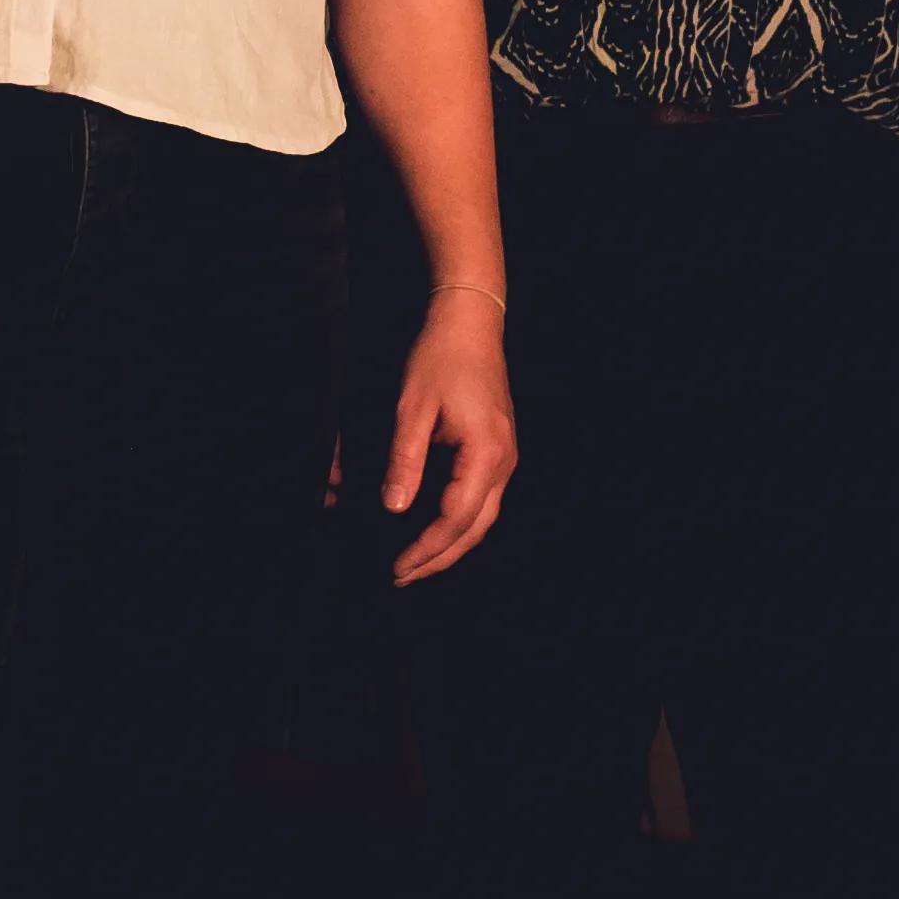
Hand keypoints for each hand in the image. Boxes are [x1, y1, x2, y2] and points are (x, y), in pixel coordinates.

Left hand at [376, 291, 516, 583]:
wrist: (469, 322)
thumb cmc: (440, 357)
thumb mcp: (412, 409)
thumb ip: (404, 461)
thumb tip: (393, 508)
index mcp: (485, 454)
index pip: (455, 518)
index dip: (426, 549)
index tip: (397, 567)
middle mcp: (503, 461)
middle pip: (475, 528)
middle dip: (439, 558)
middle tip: (401, 577)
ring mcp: (504, 456)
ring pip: (482, 517)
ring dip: (450, 544)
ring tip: (414, 562)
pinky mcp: (496, 449)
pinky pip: (481, 499)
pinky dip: (458, 522)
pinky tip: (433, 528)